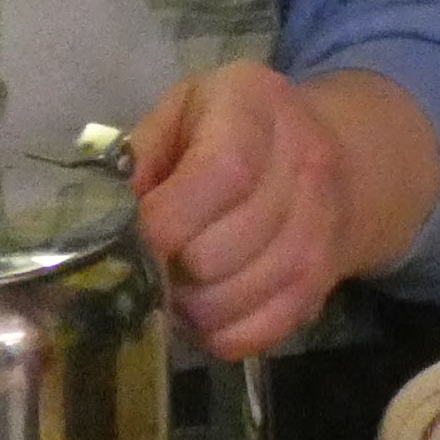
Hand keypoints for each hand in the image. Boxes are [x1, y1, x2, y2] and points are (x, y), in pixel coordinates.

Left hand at [125, 65, 439, 360]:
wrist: (333, 157)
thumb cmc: (232, 129)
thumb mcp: (181, 113)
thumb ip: (141, 154)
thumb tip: (106, 216)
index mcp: (256, 106)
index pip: (223, 173)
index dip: (169, 217)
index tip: (137, 235)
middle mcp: (304, 165)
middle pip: (219, 251)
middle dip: (168, 265)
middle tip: (152, 256)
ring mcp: (320, 230)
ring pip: (233, 300)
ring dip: (188, 303)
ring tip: (176, 279)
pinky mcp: (321, 284)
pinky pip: (257, 333)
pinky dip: (218, 333)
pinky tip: (205, 306)